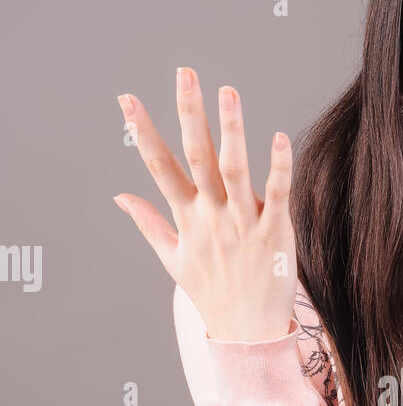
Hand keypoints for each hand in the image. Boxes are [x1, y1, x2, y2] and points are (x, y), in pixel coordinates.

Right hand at [114, 67, 296, 340]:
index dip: (143, 131)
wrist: (247, 332)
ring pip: (235, 169)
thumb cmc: (213, 294)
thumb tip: (120, 196)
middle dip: (189, 114)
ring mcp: (243, 223)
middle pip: (196, 157)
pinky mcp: (274, 232)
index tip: (127, 99)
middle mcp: (211, 216)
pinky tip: (279, 137)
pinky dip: (277, 166)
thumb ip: (148, 222)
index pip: (159, 166)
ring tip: (227, 91)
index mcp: (186, 218)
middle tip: (185, 74)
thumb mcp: (173, 259)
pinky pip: (277, 193)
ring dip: (231, 129)